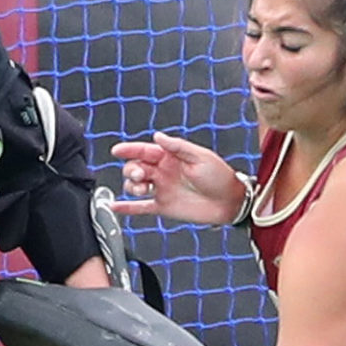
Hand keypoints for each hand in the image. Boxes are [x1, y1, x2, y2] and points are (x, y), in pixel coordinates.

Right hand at [110, 133, 246, 224]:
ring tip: (139, 189)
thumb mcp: (201, 157)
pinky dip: (127, 207)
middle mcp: (163, 172)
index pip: (145, 151)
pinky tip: (115, 207)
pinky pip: (140, 207)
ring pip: (135, 186)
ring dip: (131, 187)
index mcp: (171, 158)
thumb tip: (158, 137)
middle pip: (136, 168)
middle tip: (138, 175)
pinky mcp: (163, 206)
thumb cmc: (220, 177)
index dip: (130, 150)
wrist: (231, 202)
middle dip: (131, 170)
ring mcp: (162, 189)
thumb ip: (178, 147)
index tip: (117, 150)